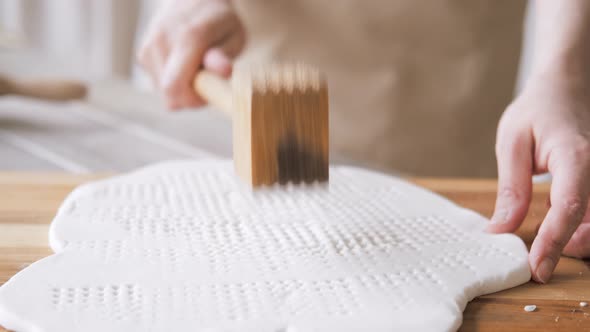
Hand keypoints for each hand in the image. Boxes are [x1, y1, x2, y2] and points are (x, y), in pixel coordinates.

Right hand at [138, 0, 245, 108]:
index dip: (193, 101)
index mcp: (187, 37)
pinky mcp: (142, 55)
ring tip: (196, 67)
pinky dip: (173, 80)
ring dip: (182, 88)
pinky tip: (183, 64)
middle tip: (207, 79)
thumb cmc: (219, 20)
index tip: (209, 92)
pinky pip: (158, 83)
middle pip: (169, 95)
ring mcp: (148, 48)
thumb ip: (224, 55)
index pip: (175, 87)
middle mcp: (161, 41)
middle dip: (191, 96)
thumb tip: (224, 71)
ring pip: (163, 92)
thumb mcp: (233, 34)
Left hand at [489, 70, 589, 282]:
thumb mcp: (512, 143)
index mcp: (577, 156)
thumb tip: (500, 229)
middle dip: (571, 248)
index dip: (553, 242)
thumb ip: (511, 188)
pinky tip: (556, 227)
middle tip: (539, 259)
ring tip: (545, 246)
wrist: (566, 88)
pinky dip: (580, 228)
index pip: (570, 207)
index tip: (537, 268)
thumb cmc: (537, 111)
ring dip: (578, 241)